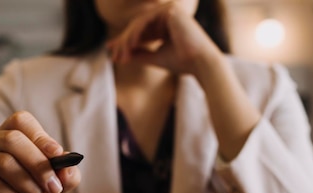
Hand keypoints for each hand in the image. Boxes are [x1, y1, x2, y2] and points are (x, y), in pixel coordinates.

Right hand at [0, 111, 80, 192]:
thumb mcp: (48, 192)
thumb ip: (63, 178)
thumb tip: (70, 166)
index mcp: (3, 137)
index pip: (20, 122)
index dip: (41, 137)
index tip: (58, 156)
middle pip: (12, 139)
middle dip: (39, 165)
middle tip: (54, 189)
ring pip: (3, 163)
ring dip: (29, 186)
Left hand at [105, 2, 221, 75]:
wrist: (200, 63)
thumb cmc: (182, 63)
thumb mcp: (155, 57)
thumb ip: (140, 54)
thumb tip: (122, 54)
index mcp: (166, 26)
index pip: (142, 32)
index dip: (126, 43)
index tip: (112, 53)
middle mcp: (168, 16)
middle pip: (138, 26)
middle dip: (124, 42)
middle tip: (114, 55)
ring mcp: (170, 10)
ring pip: (140, 23)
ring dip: (128, 39)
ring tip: (121, 53)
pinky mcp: (171, 10)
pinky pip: (146, 19)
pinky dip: (136, 32)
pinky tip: (129, 44)